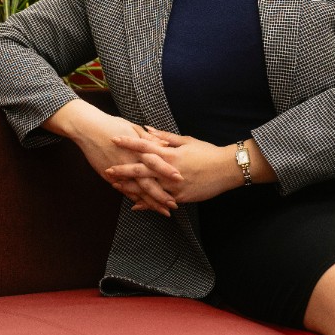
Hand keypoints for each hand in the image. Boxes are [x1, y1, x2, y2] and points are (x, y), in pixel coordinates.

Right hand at [44, 102, 182, 215]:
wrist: (88, 129)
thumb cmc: (112, 125)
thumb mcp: (133, 128)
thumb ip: (150, 139)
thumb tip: (165, 144)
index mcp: (138, 148)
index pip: (157, 161)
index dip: (168, 171)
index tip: (181, 180)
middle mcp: (130, 161)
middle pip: (148, 182)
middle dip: (162, 195)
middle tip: (174, 205)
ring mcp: (120, 171)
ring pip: (137, 190)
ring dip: (150, 202)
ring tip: (163, 211)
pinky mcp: (110, 175)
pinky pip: (124, 190)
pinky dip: (134, 199)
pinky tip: (143, 207)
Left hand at [105, 127, 243, 205]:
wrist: (226, 169)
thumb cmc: (207, 152)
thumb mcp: (186, 141)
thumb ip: (165, 137)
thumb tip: (147, 129)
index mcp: (171, 154)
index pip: (145, 146)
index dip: (129, 143)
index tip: (114, 139)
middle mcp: (169, 170)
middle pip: (141, 170)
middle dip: (123, 170)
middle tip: (107, 169)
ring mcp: (174, 185)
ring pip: (148, 188)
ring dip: (131, 188)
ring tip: (116, 187)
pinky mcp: (180, 197)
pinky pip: (160, 201)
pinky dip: (147, 203)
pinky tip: (135, 205)